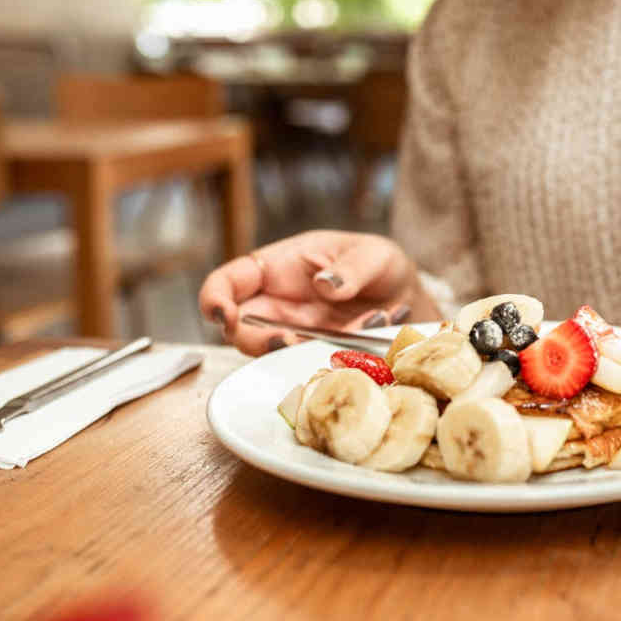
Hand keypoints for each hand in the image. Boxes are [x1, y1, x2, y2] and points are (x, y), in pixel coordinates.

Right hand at [198, 231, 440, 355]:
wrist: (407, 299)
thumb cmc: (378, 265)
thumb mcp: (373, 255)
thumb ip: (352, 268)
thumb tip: (325, 285)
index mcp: (277, 268)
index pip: (227, 282)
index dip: (213, 299)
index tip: (222, 315)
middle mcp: (279, 306)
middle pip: (239, 331)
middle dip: (253, 340)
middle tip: (289, 339)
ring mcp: (297, 335)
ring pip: (275, 355)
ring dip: (307, 350)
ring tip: (352, 328)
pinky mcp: (319, 357)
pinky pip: (315, 365)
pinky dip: (344, 356)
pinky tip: (377, 326)